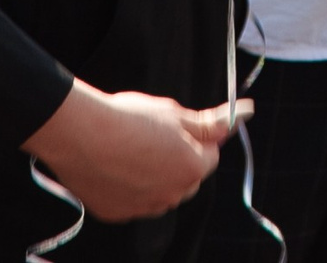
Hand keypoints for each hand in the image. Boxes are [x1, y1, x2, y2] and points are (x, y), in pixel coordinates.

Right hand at [22, 83, 241, 221]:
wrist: (80, 134)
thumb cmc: (129, 118)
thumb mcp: (174, 113)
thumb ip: (210, 122)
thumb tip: (245, 113)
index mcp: (192, 169)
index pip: (209, 155)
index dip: (194, 138)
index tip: (174, 126)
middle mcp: (173, 195)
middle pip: (187, 177)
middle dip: (177, 159)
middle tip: (151, 135)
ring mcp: (144, 208)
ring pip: (160, 191)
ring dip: (154, 175)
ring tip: (130, 148)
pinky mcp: (118, 213)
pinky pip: (133, 200)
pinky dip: (128, 186)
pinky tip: (114, 165)